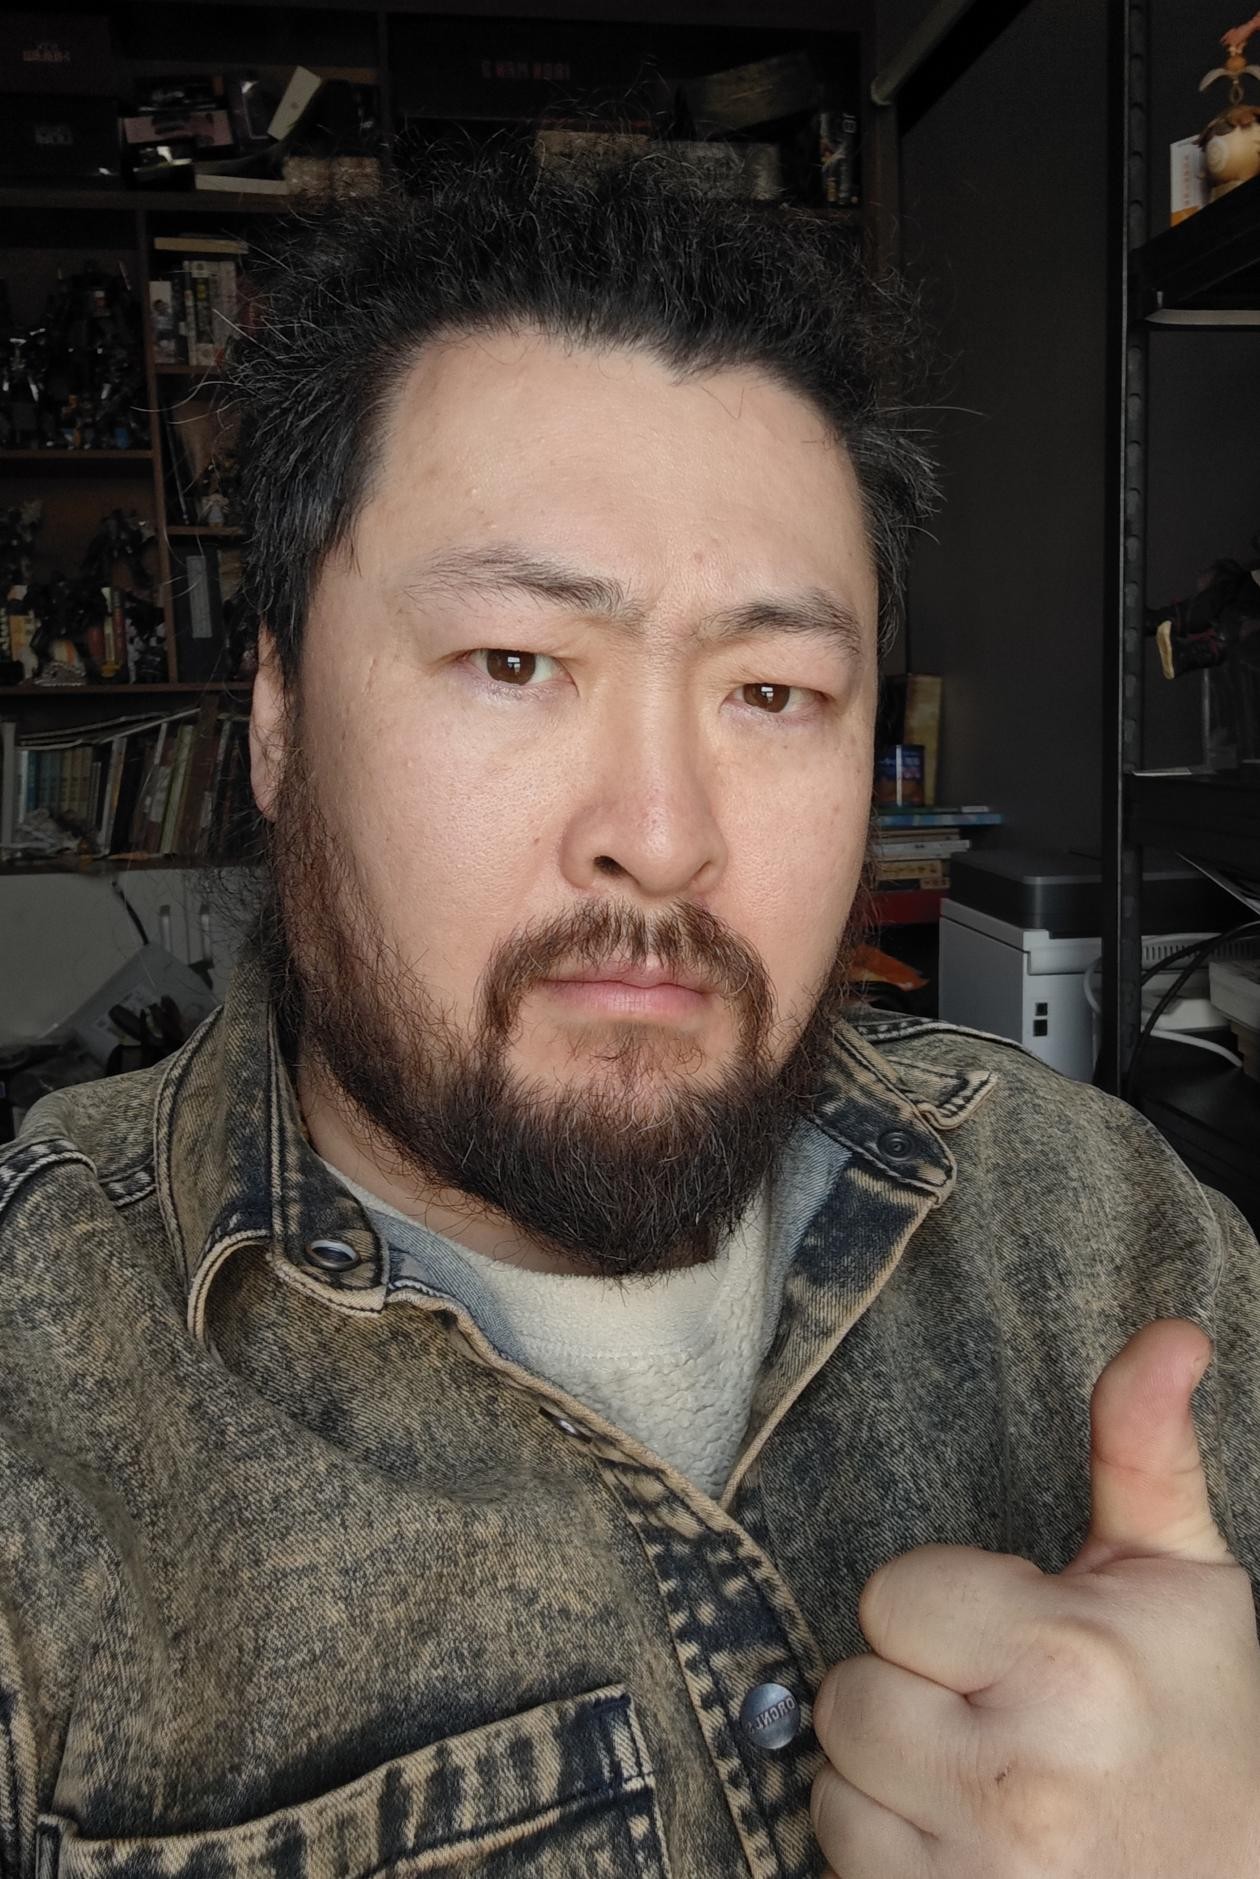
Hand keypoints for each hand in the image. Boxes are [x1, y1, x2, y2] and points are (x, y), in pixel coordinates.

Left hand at [811, 1319, 1259, 1876]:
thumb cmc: (1204, 1730)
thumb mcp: (1182, 1578)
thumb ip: (1142, 1445)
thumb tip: (1170, 1333)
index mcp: (1068, 1661)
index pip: (890, 1596)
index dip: (943, 1613)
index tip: (1008, 1642)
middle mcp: (1017, 1776)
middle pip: (846, 1691)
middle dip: (909, 1690)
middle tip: (992, 1713)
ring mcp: (982, 1873)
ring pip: (833, 1779)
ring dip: (888, 1776)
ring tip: (981, 1779)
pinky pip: (842, 1860)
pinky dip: (888, 1850)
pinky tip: (965, 1841)